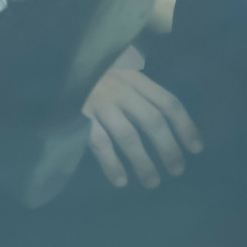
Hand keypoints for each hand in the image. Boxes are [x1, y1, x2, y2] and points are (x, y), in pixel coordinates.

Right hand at [82, 68, 201, 187]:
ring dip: (143, 162)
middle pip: (152, 120)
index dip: (185, 126)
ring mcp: (98, 102)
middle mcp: (119, 88)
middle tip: (177, 171)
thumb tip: (166, 121)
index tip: (196, 149)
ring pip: (128, 135)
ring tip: (152, 182)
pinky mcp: (78, 115)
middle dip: (168, 148)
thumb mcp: (115, 75)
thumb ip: (136, 91)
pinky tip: (120, 181)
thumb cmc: (87, 77)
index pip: (168, 102)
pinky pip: (99, 143)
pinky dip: (112, 163)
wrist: (50, 64)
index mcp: (133, 78)